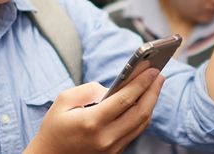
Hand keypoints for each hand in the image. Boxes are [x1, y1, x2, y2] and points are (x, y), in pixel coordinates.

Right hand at [25, 68, 164, 153]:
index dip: (141, 83)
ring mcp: (112, 148)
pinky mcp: (114, 153)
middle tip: (159, 74)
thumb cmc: (54, 126)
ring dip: (151, 103)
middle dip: (153, 91)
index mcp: (92, 122)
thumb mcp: (64, 100)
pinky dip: (142, 114)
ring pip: (141, 124)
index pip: (125, 100)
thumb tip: (111, 88)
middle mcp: (106, 138)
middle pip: (140, 113)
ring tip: (155, 85)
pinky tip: (144, 101)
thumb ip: (89, 90)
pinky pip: (135, 131)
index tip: (152, 69)